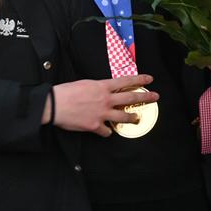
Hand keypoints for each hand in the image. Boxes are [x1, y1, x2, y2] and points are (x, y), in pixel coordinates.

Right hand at [43, 76, 158, 136]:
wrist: (54, 104)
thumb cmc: (66, 92)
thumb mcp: (85, 84)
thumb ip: (98, 88)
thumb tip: (103, 90)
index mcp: (102, 87)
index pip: (126, 81)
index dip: (139, 80)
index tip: (150, 79)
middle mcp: (106, 99)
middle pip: (130, 98)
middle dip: (145, 97)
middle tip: (155, 97)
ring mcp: (102, 113)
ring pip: (123, 117)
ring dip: (132, 118)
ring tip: (136, 118)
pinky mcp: (95, 126)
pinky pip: (106, 131)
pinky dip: (106, 131)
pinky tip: (105, 131)